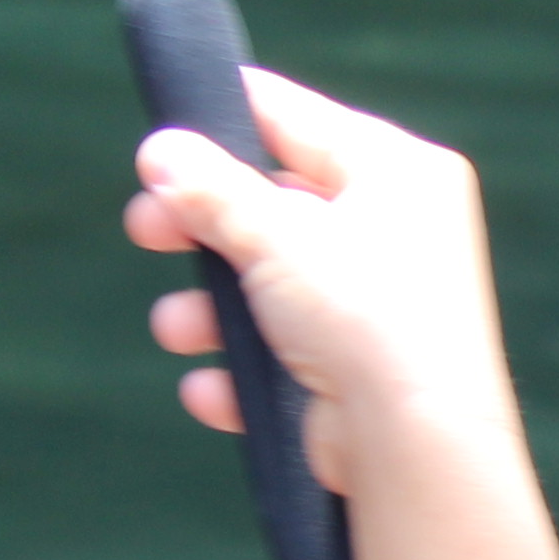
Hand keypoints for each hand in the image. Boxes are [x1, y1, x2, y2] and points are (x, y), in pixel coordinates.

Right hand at [126, 67, 508, 495]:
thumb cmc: (364, 316)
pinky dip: (243, 372)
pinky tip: (211, 388)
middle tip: (145, 228)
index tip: (165, 131)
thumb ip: (212, 191)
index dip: (226, 116)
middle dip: (201, 225)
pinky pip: (284, 357)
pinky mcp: (360, 370)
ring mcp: (379, 303)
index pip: (298, 119)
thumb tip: (163, 152)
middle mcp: (397, 230)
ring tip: (176, 327)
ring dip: (211, 310)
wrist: (414, 443)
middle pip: (274, 206)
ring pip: (271, 288)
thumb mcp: (276, 236)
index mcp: (397, 171)